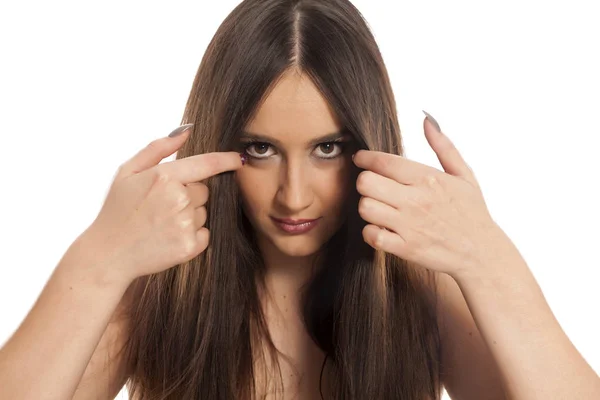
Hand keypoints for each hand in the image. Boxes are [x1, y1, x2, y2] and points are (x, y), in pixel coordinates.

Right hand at [80, 124, 242, 284]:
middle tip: (162, 205)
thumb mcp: (128, 172)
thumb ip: (158, 148)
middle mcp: (179, 199)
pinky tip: (169, 236)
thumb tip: (187, 130)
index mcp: (164, 177)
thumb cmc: (117, 210)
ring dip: (190, 214)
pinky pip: (205, 233)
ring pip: (203, 212)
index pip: (207, 164)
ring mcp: (185, 224)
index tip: (239, 158)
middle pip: (204, 190)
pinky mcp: (190, 246)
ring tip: (162, 222)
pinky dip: (193, 234)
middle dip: (189, 194)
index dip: (227, 159)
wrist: (109, 254)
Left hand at [353, 113, 508, 277]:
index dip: (365, 158)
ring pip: (365, 207)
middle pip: (366, 182)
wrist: (482, 253)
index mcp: (428, 178)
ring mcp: (409, 225)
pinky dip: (370, 232)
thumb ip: (443, 146)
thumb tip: (427, 120)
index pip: (383, 161)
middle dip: (364, 182)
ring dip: (367, 206)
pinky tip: (381, 228)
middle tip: (372, 186)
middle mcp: (416, 200)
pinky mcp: (405, 248)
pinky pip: (371, 235)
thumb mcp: (464, 175)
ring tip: (378, 207)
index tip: (361, 159)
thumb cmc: (472, 212)